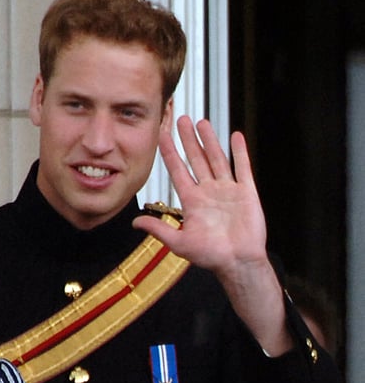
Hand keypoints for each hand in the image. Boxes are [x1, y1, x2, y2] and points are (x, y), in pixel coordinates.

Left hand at [133, 116, 266, 273]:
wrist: (237, 262)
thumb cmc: (210, 256)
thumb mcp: (179, 242)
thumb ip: (159, 229)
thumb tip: (135, 223)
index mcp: (192, 201)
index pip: (178, 171)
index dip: (170, 153)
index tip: (162, 136)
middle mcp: (209, 192)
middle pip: (196, 159)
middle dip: (188, 139)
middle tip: (181, 119)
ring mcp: (228, 190)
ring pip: (216, 159)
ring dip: (209, 141)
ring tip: (202, 122)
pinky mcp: (246, 192)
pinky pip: (242, 168)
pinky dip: (240, 152)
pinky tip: (235, 136)